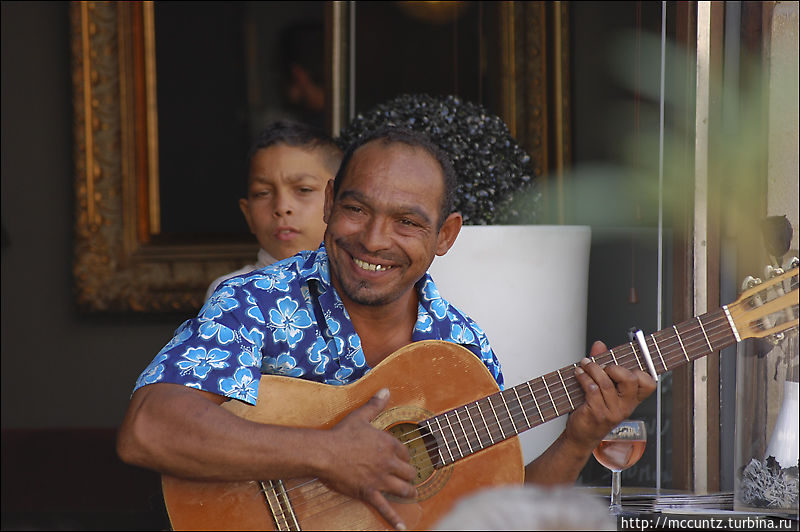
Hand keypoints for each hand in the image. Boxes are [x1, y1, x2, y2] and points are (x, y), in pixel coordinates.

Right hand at [319, 388, 416, 529]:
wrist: (324, 453)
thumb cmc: (341, 434)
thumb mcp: (361, 417)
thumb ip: (375, 404)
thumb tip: (385, 390)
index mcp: (388, 444)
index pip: (405, 452)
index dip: (404, 456)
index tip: (402, 459)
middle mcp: (388, 462)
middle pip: (409, 472)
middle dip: (410, 476)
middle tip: (410, 479)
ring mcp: (380, 479)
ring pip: (404, 490)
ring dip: (409, 493)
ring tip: (412, 495)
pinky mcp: (369, 492)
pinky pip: (385, 508)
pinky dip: (394, 519)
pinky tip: (402, 528)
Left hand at [567, 341, 657, 450]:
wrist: (581, 436)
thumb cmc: (593, 410)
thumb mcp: (602, 388)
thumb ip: (603, 365)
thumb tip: (599, 345)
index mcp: (632, 400)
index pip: (649, 383)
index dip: (640, 371)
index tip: (625, 364)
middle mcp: (626, 406)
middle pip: (630, 380)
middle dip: (614, 367)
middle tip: (603, 367)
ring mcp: (612, 411)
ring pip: (606, 382)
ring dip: (592, 369)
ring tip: (584, 364)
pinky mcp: (597, 413)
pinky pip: (592, 389)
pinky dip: (583, 377)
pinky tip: (578, 374)